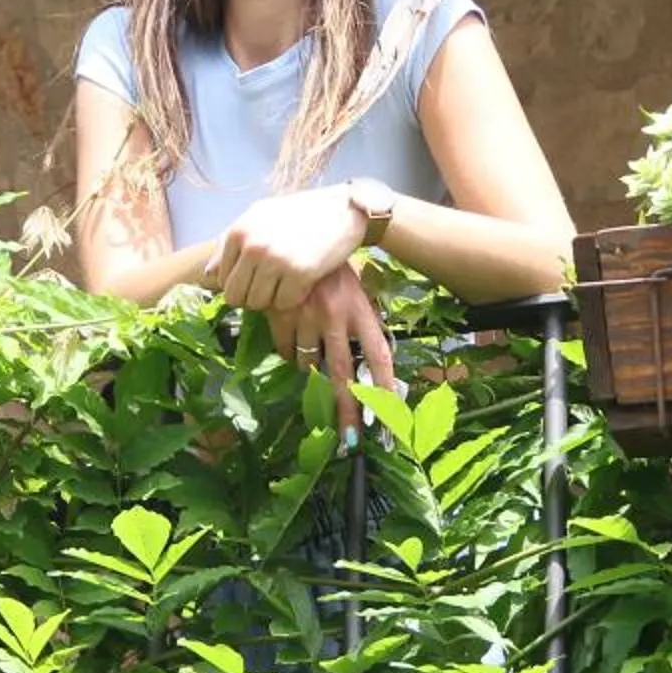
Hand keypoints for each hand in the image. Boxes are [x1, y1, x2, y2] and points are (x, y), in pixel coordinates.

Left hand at [204, 186, 367, 314]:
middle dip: (252, 297)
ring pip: (258, 303)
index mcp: (239, 231)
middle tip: (272, 288)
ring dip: (272, 299)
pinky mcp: (299, 272)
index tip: (257, 279)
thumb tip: (208, 273)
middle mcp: (253, 245)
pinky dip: (292, 299)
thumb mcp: (260, 218)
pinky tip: (303, 283)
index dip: (239, 284)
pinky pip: (283, 304)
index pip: (222, 278)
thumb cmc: (300, 213)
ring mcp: (275, 259)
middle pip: (237, 296)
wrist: (343, 210)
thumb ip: (230, 243)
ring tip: (287, 283)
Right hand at [263, 260, 396, 448]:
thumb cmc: (334, 269)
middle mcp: (337, 315)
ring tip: (311, 366)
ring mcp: (307, 315)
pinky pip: (285, 349)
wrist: (302, 232)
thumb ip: (362, 324)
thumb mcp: (357, 291)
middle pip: (344, 373)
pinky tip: (292, 347)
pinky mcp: (282, 312)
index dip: (384, 387)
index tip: (390, 416)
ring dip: (309, 372)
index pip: (378, 354)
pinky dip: (289, 354)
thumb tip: (372, 366)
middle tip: (349, 439)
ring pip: (308, 364)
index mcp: (361, 309)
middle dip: (347, 410)